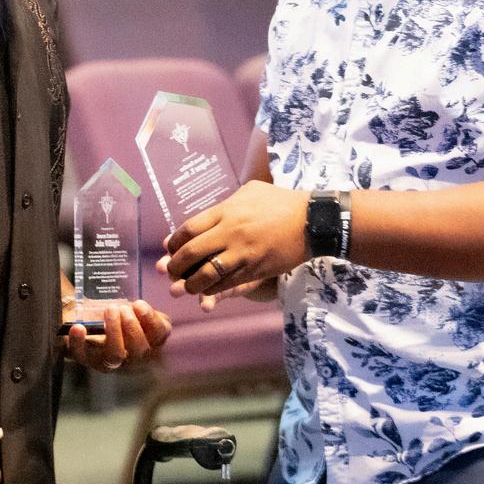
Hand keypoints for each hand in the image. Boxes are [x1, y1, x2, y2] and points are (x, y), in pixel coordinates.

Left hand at [61, 298, 171, 372]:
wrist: (83, 313)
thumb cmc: (114, 311)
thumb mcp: (132, 308)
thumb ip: (142, 309)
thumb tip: (140, 307)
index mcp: (148, 340)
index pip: (159, 335)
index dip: (152, 321)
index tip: (139, 304)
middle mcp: (130, 356)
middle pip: (140, 351)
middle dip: (133, 327)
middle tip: (122, 308)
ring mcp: (106, 360)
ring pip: (115, 356)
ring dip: (114, 332)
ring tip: (109, 310)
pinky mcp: (84, 358)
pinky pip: (81, 354)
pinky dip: (79, 341)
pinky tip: (78, 327)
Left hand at [163, 182, 311, 298]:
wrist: (313, 221)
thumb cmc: (281, 202)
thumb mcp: (250, 192)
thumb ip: (226, 203)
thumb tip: (207, 217)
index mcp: (226, 211)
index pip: (188, 229)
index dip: (174, 243)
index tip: (170, 249)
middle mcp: (230, 232)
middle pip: (192, 253)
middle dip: (175, 266)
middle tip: (169, 272)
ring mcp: (243, 253)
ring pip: (207, 274)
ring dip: (191, 284)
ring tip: (185, 287)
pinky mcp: (256, 269)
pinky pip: (227, 284)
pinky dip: (213, 290)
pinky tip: (207, 291)